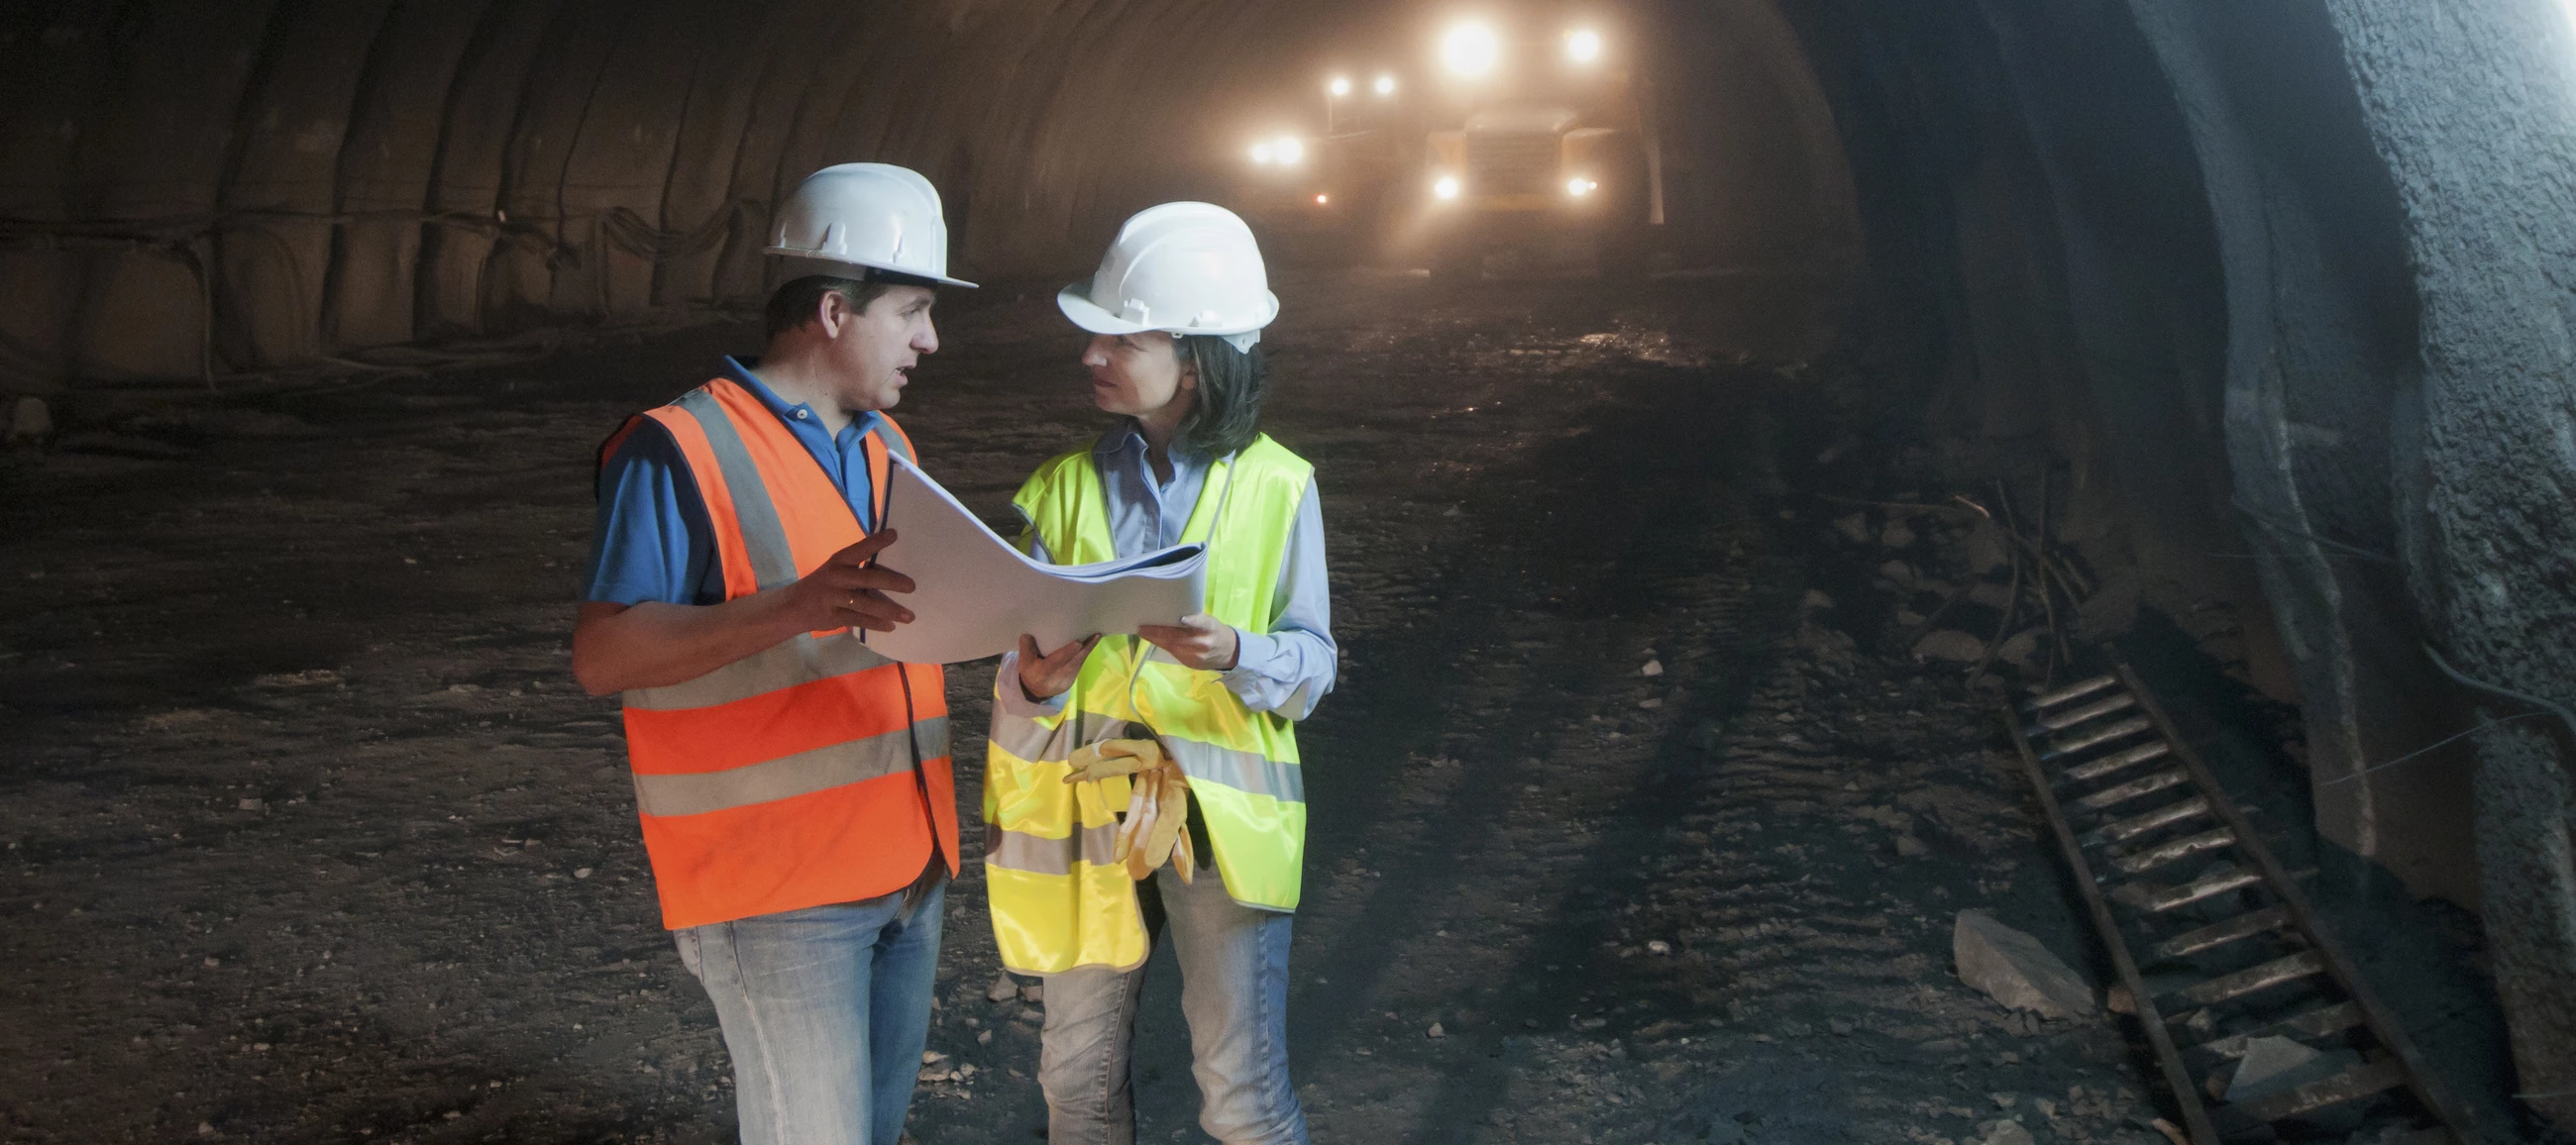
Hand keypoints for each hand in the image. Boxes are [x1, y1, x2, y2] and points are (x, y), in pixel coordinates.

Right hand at [785, 531, 916, 632]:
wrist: (792, 607)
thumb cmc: (824, 584)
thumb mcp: (836, 569)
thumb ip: (857, 567)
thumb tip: (892, 564)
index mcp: (838, 561)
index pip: (859, 549)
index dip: (876, 542)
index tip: (895, 535)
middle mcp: (836, 577)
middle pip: (868, 578)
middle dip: (892, 582)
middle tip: (912, 586)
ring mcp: (834, 598)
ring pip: (865, 604)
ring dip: (889, 610)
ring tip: (909, 616)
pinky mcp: (833, 617)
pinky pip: (858, 620)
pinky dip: (876, 624)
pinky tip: (891, 627)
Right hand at [1016, 632, 1100, 701]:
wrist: (1037, 691)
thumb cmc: (1031, 673)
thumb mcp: (1023, 663)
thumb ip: (1026, 649)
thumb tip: (1028, 635)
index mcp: (1043, 673)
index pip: (1056, 662)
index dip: (1067, 652)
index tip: (1078, 642)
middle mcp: (1058, 677)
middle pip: (1073, 662)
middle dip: (1084, 649)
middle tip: (1095, 636)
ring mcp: (1068, 679)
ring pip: (1079, 662)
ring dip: (1088, 649)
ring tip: (1096, 635)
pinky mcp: (1074, 677)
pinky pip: (1080, 663)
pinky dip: (1086, 653)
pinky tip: (1092, 641)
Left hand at [1136, 613, 1238, 671]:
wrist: (1229, 653)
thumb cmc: (1215, 631)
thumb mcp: (1210, 622)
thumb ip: (1195, 619)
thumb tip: (1172, 613)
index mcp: (1210, 628)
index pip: (1202, 623)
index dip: (1192, 621)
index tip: (1182, 619)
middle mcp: (1203, 643)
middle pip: (1179, 637)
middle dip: (1159, 632)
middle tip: (1143, 626)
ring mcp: (1196, 655)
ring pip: (1173, 647)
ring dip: (1156, 639)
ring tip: (1143, 632)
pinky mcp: (1191, 663)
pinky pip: (1173, 653)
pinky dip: (1163, 645)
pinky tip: (1153, 639)